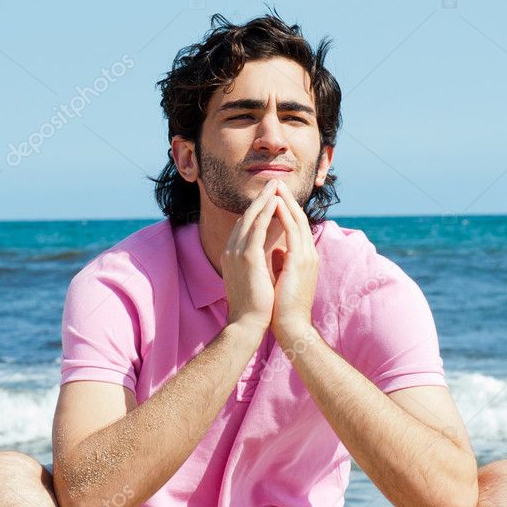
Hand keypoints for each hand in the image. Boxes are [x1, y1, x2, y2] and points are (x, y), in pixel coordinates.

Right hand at [222, 179, 285, 334]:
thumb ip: (261, 261)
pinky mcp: (247, 257)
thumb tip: (275, 251)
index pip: (246, 226)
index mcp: (233, 256)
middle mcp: (231, 250)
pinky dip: (266, 212)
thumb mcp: (257, 277)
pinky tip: (275, 201)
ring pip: (251, 217)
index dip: (258, 209)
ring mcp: (236, 252)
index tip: (271, 196)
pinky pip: (257, 227)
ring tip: (276, 184)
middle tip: (273, 182)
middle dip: (260, 198)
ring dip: (264, 199)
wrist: (248, 324)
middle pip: (246, 216)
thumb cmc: (256, 306)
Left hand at [269, 179, 318, 343]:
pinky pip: (292, 231)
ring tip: (276, 185)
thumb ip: (282, 261)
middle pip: (299, 218)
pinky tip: (276, 203)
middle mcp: (309, 253)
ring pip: (297, 220)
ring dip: (286, 201)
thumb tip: (276, 250)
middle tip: (276, 182)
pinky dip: (284, 215)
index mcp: (304, 258)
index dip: (286, 209)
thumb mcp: (283, 277)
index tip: (274, 195)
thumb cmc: (283, 307)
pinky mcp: (300, 261)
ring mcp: (307, 256)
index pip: (296, 227)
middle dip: (287, 199)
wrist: (290, 326)